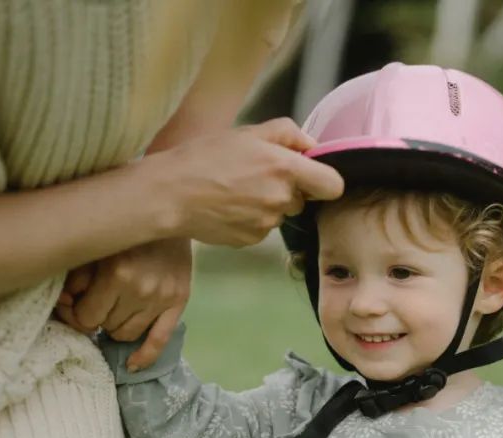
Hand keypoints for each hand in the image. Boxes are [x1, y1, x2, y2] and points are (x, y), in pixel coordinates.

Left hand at [54, 238, 191, 369]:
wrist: (169, 210)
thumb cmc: (125, 230)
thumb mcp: (94, 247)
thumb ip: (75, 278)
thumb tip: (66, 306)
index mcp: (116, 274)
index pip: (86, 318)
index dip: (76, 314)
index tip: (74, 306)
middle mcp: (141, 290)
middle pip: (106, 326)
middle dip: (97, 317)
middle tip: (96, 301)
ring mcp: (161, 298)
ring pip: (127, 334)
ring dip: (116, 326)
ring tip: (115, 309)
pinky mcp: (179, 301)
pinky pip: (160, 339)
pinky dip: (145, 356)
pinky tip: (133, 365)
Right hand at [146, 117, 343, 247]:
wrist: (169, 194)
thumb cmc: (205, 157)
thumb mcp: (247, 132)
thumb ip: (287, 134)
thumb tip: (312, 144)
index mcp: (285, 169)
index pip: (333, 186)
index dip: (325, 181)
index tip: (311, 176)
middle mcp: (281, 199)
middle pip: (303, 200)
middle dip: (288, 190)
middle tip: (255, 176)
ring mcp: (267, 224)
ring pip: (280, 214)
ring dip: (267, 204)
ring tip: (235, 190)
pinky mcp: (252, 240)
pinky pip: (262, 229)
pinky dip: (250, 219)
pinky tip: (228, 207)